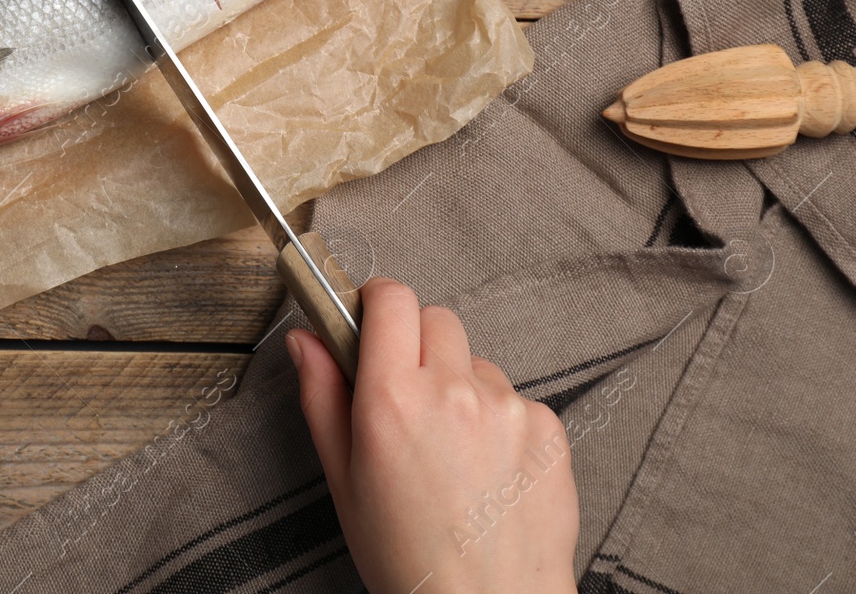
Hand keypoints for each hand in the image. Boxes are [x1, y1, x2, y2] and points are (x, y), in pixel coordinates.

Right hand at [287, 278, 577, 593]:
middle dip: (416, 344)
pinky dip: (499, 420)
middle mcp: (453, 391)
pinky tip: (486, 468)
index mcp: (392, 399)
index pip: (391, 298)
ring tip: (451, 451)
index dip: (376, 303)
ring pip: (476, 360)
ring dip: (460, 385)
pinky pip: (515, 397)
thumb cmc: (408, 557)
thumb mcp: (344, 479)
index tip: (370, 323)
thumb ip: (322, 396)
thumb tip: (307, 340)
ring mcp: (507, 406)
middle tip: (408, 396)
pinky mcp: (548, 426)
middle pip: (435, 318)